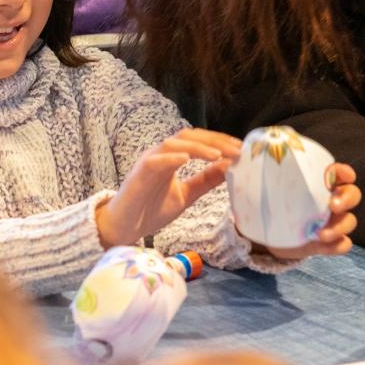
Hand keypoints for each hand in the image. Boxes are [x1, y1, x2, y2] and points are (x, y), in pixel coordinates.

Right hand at [95, 129, 240, 248]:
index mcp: (172, 158)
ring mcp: (149, 161)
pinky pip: (156, 160)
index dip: (219, 141)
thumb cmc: (151, 210)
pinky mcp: (139, 173)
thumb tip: (229, 168)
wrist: (124, 228)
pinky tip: (188, 159)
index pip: (198, 140)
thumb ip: (204, 181)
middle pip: (188, 136)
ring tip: (217, 154)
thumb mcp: (186, 195)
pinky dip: (172, 157)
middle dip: (214, 141)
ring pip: (174, 144)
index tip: (240, 148)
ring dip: (197, 147)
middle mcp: (161, 154)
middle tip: (236, 150)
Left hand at [263, 163, 359, 259]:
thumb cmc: (270, 203)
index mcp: (320, 182)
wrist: (266, 232)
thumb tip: (231, 159)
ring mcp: (331, 223)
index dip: (343, 172)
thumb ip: (256, 173)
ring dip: (341, 226)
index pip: (341, 173)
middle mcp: (331, 201)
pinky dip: (338, 245)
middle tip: (331, 204)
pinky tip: (324, 244)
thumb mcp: (264, 187)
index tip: (335, 173)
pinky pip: (343, 245)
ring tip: (321, 233)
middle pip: (353, 195)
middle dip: (346, 198)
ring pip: (350, 221)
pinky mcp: (326, 244)